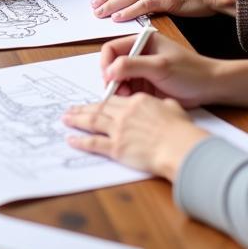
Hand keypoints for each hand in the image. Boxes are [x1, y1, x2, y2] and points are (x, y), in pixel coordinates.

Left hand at [63, 92, 209, 180]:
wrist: (180, 147)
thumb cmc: (181, 130)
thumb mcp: (174, 109)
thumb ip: (164, 106)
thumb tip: (163, 105)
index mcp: (137, 102)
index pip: (115, 101)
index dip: (103, 102)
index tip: (95, 104)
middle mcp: (124, 113)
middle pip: (99, 108)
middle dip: (83, 108)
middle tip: (71, 109)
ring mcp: (118, 130)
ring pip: (92, 121)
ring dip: (77, 120)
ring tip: (66, 119)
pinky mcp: (117, 148)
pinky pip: (94, 143)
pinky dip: (81, 141)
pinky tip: (71, 139)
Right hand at [97, 31, 223, 106]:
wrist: (211, 88)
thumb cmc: (191, 72)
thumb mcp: (160, 66)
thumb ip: (132, 65)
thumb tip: (109, 70)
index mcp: (141, 41)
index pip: (111, 48)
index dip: (106, 63)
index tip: (108, 79)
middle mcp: (139, 53)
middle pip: (112, 64)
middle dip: (112, 79)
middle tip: (117, 92)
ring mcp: (142, 70)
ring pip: (118, 79)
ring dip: (119, 89)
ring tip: (127, 98)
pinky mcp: (146, 84)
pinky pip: (128, 90)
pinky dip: (127, 96)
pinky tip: (134, 102)